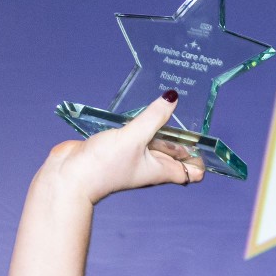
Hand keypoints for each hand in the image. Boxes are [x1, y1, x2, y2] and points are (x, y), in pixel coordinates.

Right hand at [40, 95, 204, 203]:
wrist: (70, 177)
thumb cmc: (104, 166)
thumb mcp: (134, 137)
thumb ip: (154, 117)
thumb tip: (173, 98)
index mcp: (161, 170)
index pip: (192, 171)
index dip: (201, 158)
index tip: (205, 138)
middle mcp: (151, 165)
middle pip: (176, 153)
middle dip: (183, 136)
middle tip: (190, 110)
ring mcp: (134, 157)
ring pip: (156, 142)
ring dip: (162, 126)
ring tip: (168, 102)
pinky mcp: (118, 148)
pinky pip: (137, 135)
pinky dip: (142, 124)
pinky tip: (141, 109)